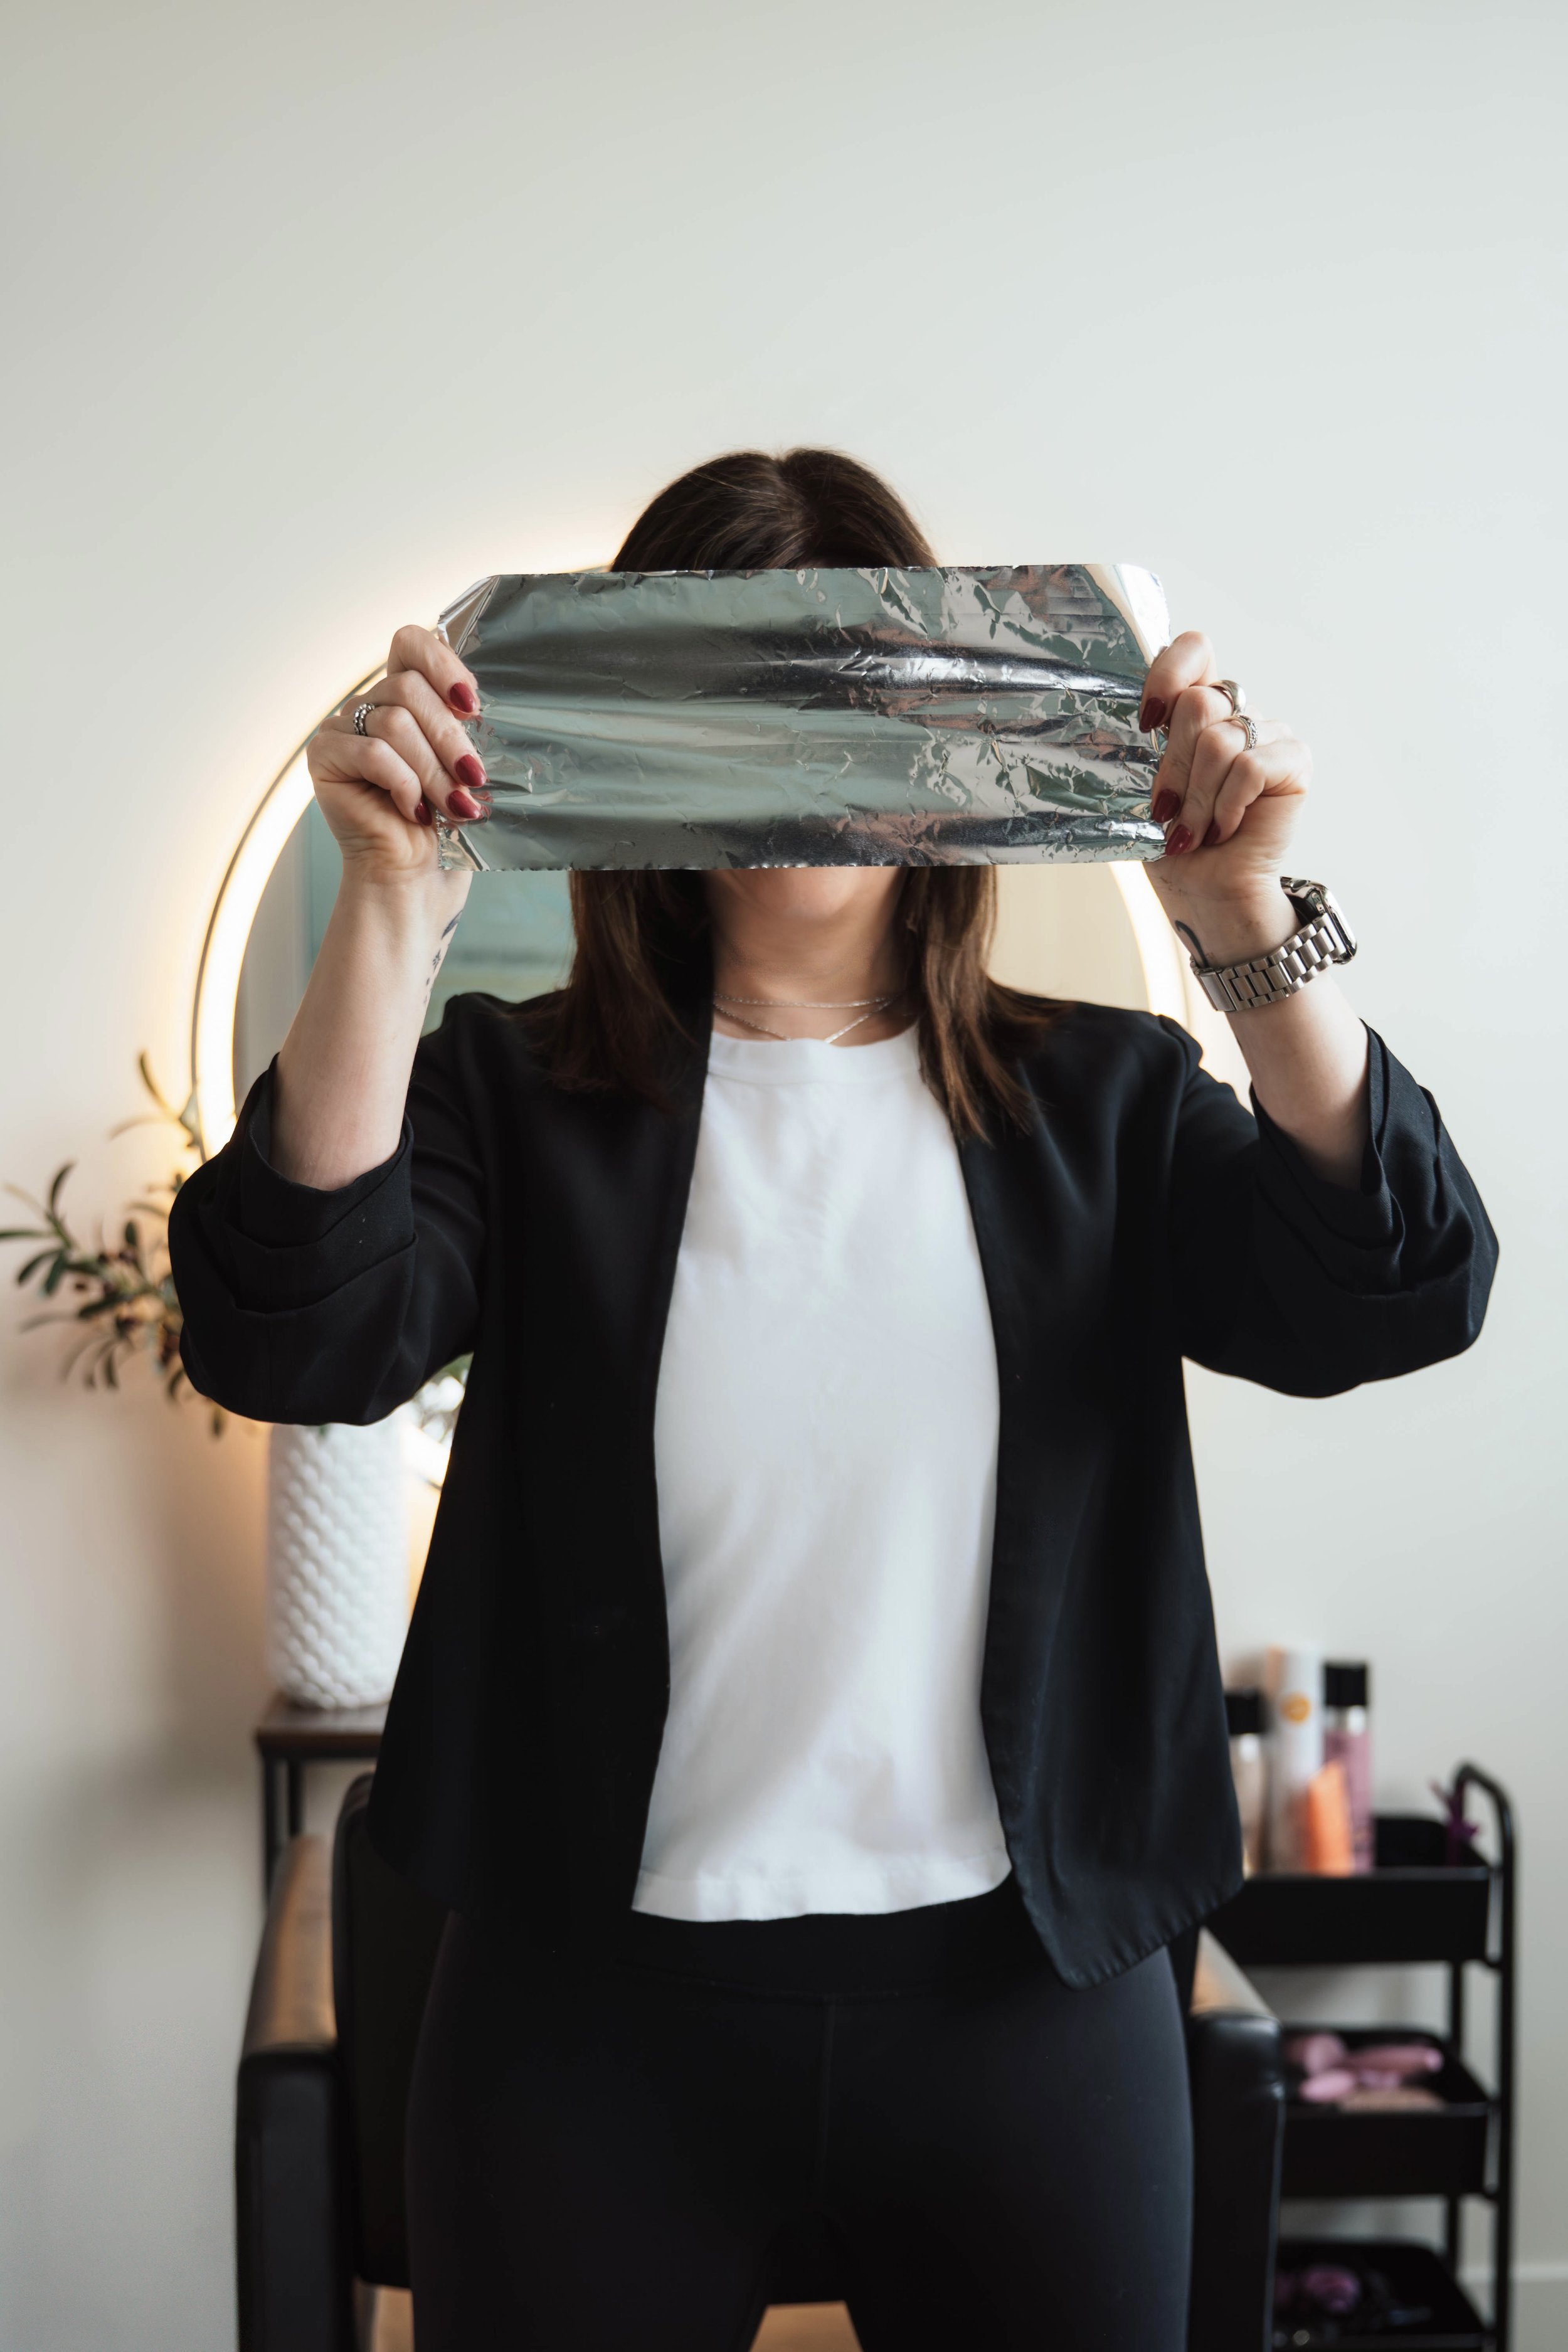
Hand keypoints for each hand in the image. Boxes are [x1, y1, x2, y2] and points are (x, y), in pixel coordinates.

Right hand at [306, 625, 488, 884]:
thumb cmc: (445, 827)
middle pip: (408, 687)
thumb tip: (479, 700)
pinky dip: (404, 784)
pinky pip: (372, 753)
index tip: (472, 705)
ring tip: (453, 806)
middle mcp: (369, 706)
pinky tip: (414, 812)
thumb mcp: (464, 766)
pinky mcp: (324, 756)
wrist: (417, 880)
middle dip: (449, 738)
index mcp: (403, 696)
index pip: (410, 642)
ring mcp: (342, 729)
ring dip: (433, 769)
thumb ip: (464, 725)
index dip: (442, 663)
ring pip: (394, 722)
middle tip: (474, 778)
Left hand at [1138, 631, 1310, 959]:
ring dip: (1197, 799)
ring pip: (1220, 741)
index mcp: (1196, 708)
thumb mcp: (1143, 787)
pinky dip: (1228, 805)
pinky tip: (1224, 829)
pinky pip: (1251, 767)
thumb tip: (1119, 721)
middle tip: (1168, 810)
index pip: (1194, 649)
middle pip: (1197, 703)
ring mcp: (1269, 733)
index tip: (1146, 722)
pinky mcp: (1294, 761)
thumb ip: (1141, 746)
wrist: (1204, 891)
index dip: (1167, 674)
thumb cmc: (1172, 841)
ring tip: (1194, 831)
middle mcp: (1235, 712)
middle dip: (1174, 767)